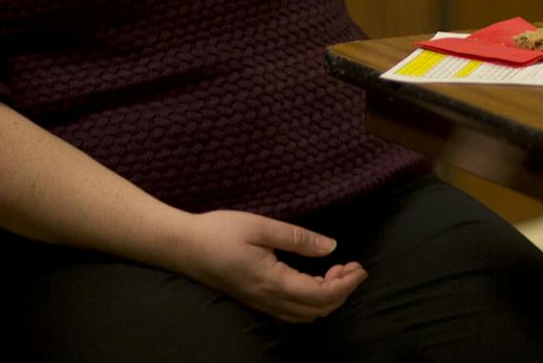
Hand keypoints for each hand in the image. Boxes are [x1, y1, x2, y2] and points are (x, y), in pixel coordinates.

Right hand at [171, 210, 366, 322]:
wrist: (182, 247)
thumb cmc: (219, 232)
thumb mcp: (261, 227)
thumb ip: (298, 238)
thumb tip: (331, 247)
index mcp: (272, 281)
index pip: (320, 295)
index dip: (346, 286)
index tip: (360, 268)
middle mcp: (267, 299)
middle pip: (316, 311)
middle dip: (341, 292)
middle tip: (352, 267)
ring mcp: (260, 303)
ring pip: (304, 314)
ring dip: (326, 298)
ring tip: (335, 271)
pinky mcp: (254, 300)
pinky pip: (290, 311)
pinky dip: (310, 300)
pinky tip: (313, 277)